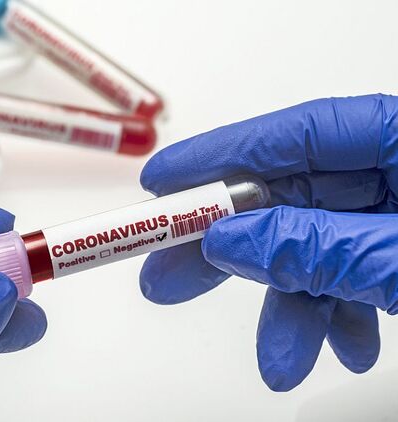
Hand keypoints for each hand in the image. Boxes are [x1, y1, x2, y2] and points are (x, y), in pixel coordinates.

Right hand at [140, 94, 396, 390]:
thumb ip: (315, 248)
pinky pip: (347, 273)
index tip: (157, 185)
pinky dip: (334, 313)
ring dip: (290, 305)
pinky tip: (338, 348)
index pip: (291, 136)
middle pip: (286, 196)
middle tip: (168, 279)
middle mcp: (394, 167)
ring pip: (311, 247)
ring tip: (282, 359)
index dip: (216, 159)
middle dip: (230, 249)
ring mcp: (396, 210)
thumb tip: (230, 241)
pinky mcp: (397, 248)